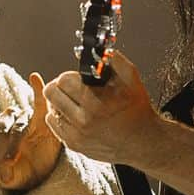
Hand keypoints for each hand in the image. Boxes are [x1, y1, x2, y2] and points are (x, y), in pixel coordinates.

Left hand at [0, 74, 61, 190]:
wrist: (41, 180)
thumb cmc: (16, 173)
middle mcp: (7, 119)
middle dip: (0, 151)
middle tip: (5, 170)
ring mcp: (24, 118)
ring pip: (17, 128)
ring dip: (14, 147)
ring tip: (12, 163)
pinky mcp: (42, 120)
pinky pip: (39, 104)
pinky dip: (38, 91)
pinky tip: (34, 78)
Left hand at [42, 50, 160, 166]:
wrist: (142, 142)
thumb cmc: (137, 111)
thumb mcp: (132, 80)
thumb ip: (114, 60)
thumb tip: (100, 50)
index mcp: (95, 101)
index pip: (63, 80)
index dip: (70, 76)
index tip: (77, 79)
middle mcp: (84, 119)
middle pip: (51, 93)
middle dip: (60, 87)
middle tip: (70, 89)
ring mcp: (77, 134)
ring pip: (50, 110)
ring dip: (59, 103)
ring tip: (73, 103)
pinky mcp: (74, 144)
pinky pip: (54, 126)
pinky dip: (60, 118)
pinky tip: (73, 116)